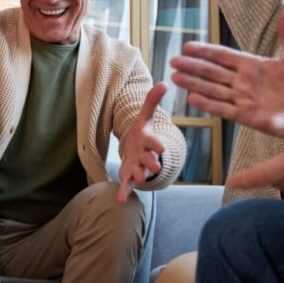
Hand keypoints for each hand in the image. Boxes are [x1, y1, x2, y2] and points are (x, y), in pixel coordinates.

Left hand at [116, 82, 168, 201]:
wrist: (140, 154)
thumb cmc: (142, 134)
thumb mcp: (144, 117)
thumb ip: (152, 101)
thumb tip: (164, 82)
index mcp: (149, 143)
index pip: (155, 143)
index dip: (158, 145)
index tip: (162, 147)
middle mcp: (145, 157)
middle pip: (149, 160)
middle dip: (151, 163)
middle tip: (155, 166)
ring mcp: (138, 168)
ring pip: (139, 173)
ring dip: (138, 176)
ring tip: (136, 179)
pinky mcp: (129, 177)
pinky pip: (127, 186)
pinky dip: (124, 193)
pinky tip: (119, 200)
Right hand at [170, 9, 283, 134]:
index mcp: (252, 65)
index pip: (223, 56)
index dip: (206, 51)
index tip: (187, 46)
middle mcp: (243, 81)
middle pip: (213, 72)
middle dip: (193, 67)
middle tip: (173, 61)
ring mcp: (242, 99)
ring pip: (213, 90)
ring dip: (195, 84)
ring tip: (176, 78)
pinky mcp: (246, 116)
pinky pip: (224, 109)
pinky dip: (208, 105)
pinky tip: (193, 99)